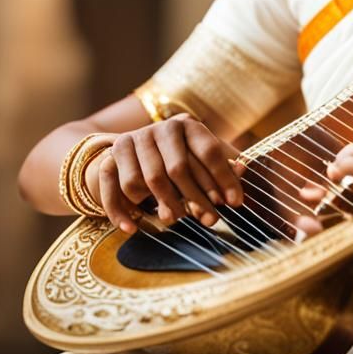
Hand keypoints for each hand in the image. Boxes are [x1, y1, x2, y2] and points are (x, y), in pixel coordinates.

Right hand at [90, 114, 245, 233]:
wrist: (132, 150)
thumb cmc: (177, 156)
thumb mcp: (201, 155)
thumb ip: (222, 163)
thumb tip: (243, 169)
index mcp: (187, 124)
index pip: (209, 150)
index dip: (224, 178)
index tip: (236, 203)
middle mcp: (159, 128)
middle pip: (178, 168)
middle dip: (196, 198)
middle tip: (210, 221)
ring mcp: (131, 141)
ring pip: (145, 180)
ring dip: (160, 204)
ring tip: (174, 219)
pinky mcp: (109, 159)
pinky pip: (113, 189)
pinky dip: (120, 211)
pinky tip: (132, 229)